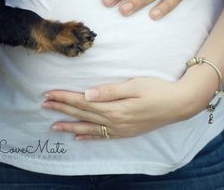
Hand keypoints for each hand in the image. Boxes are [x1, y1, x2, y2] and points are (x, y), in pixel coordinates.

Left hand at [42, 74, 213, 139]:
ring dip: (70, 125)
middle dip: (62, 108)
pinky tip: (79, 137)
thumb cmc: (157, 90)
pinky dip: (88, 136)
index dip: (65, 97)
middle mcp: (114, 121)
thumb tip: (86, 94)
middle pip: (82, 113)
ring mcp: (120, 129)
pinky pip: (102, 136)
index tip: (49, 94)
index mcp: (114, 108)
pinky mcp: (126, 132)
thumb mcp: (134, 86)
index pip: (83, 102)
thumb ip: (109, 91)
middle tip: (44, 105)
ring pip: (89, 127)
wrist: (178, 104)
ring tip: (54, 125)